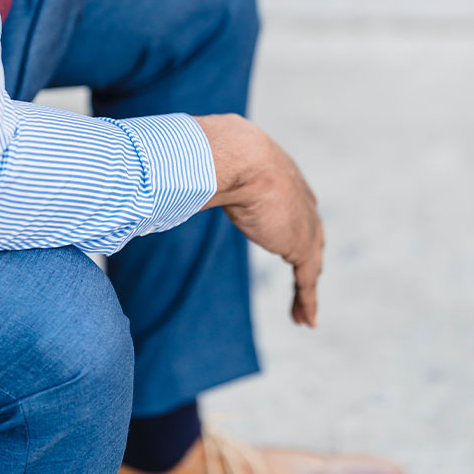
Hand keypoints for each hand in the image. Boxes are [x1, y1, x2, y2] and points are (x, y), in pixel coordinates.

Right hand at [196, 113, 324, 327]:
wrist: (240, 158)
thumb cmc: (218, 152)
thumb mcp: (211, 158)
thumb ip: (197, 169)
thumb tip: (162, 167)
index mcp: (281, 172)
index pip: (293, 202)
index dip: (290, 220)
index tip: (284, 234)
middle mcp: (300, 197)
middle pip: (310, 232)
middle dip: (307, 254)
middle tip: (303, 274)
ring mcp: (304, 222)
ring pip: (311, 262)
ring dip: (305, 288)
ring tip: (301, 313)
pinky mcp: (301, 246)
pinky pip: (306, 280)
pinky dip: (307, 301)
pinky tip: (306, 321)